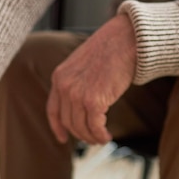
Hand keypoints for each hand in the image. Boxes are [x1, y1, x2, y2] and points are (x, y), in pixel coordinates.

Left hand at [47, 13, 135, 144]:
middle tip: (92, 138)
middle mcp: (65, 87)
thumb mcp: (82, 64)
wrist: (125, 39)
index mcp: (59, 77)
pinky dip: (101, 135)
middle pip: (69, 122)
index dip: (57, 128)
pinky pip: (95, 127)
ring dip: (92, 137)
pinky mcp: (94, 101)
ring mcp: (78, 95)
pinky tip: (107, 136)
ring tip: (102, 138)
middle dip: (81, 134)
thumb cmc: (109, 49)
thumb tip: (81, 104)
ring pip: (81, 128)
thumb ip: (76, 82)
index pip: (53, 110)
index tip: (62, 138)